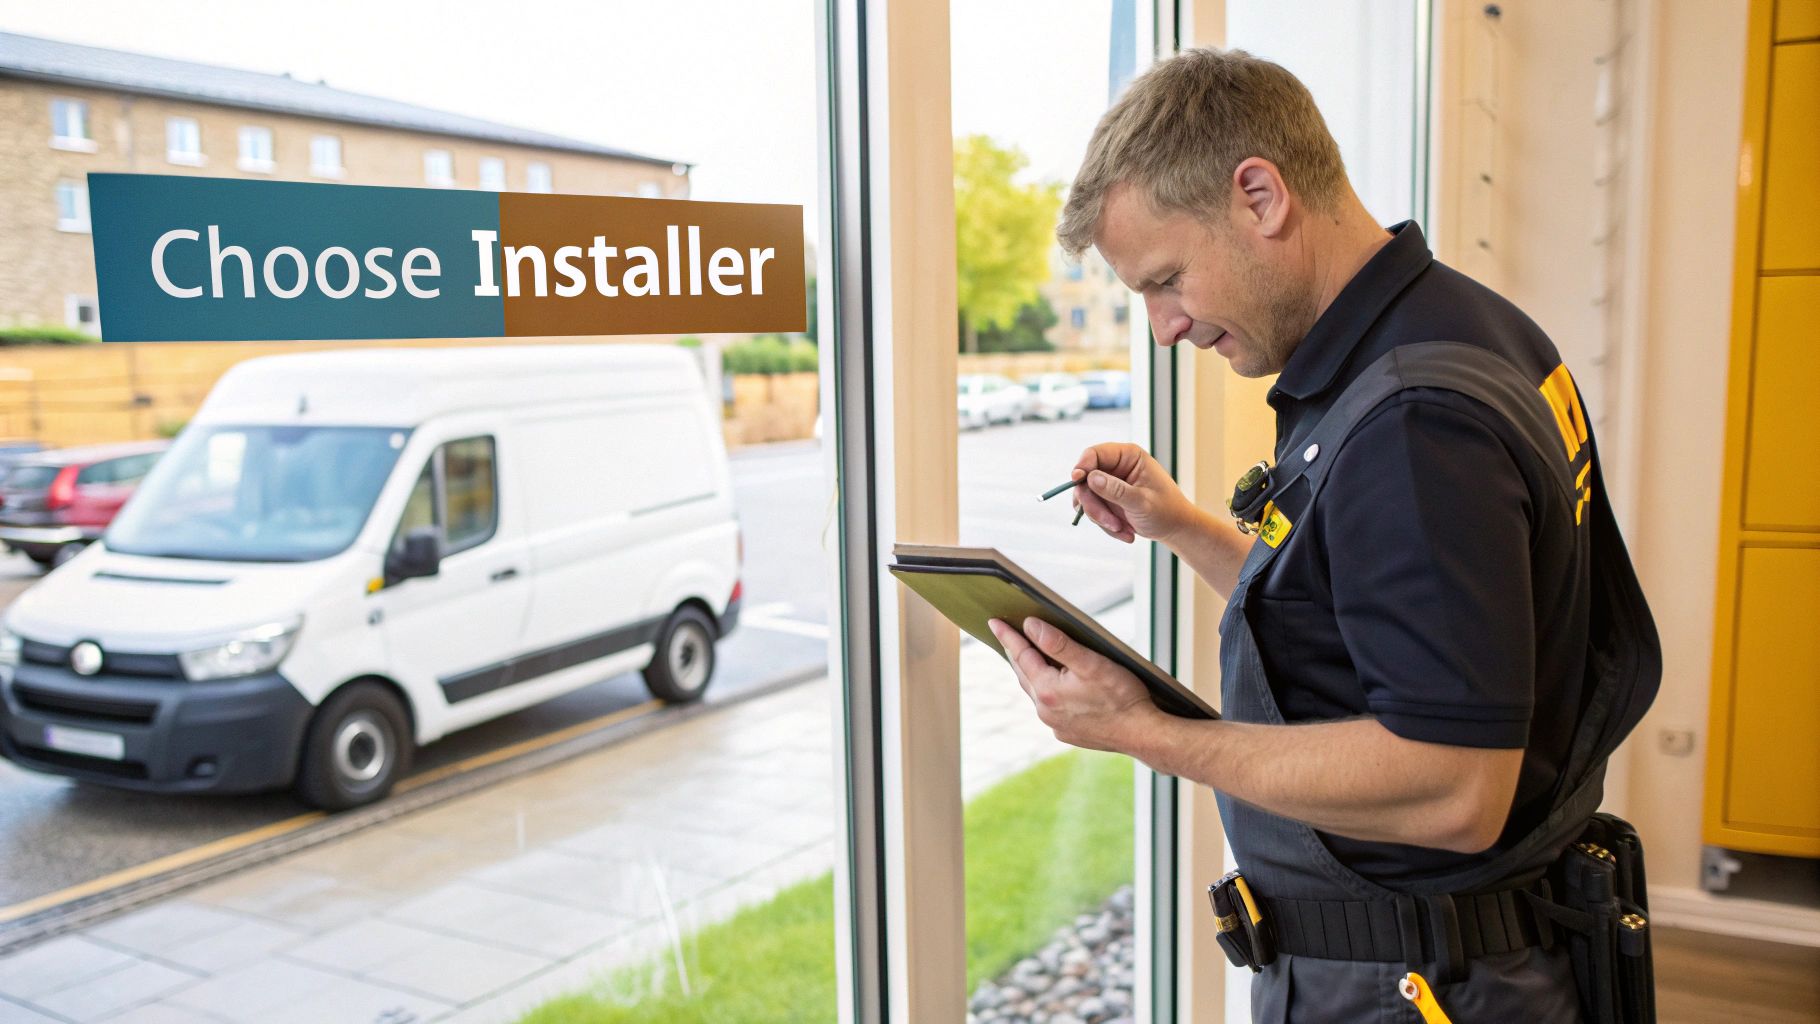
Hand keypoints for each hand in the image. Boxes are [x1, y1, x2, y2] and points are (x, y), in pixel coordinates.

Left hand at [986, 615, 1160, 752]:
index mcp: (1048, 690)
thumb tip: (1031, 626)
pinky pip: (1049, 706)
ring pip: (1035, 691)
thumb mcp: (1091, 663)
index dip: (1009, 636)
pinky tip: (1052, 684)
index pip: (1022, 655)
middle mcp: (1046, 710)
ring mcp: (1055, 724)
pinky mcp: (1067, 732)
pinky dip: (1046, 690)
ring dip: (1029, 672)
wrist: (1142, 734)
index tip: (994, 622)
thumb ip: (1058, 643)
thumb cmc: (1123, 696)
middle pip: (1024, 674)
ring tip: (1024, 656)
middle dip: (1015, 652)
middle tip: (1005, 635)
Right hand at [1069, 442, 1204, 545]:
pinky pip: (1092, 510)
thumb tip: (1090, 478)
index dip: (1083, 465)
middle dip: (1095, 505)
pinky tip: (1124, 531)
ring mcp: (1109, 483)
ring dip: (1101, 518)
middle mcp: (1116, 466)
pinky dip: (1104, 524)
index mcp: (1129, 456)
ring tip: (1124, 530)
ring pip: (1087, 497)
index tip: (1076, 480)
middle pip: (1086, 479)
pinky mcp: (1106, 499)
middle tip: (1110, 523)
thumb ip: (1116, 490)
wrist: (1175, 528)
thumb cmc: (1166, 511)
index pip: (1095, 453)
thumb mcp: (1142, 502)